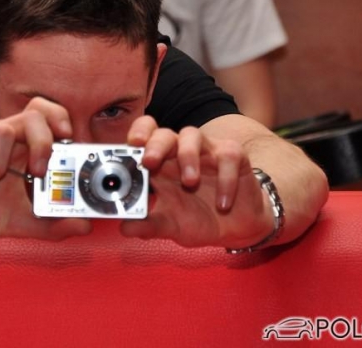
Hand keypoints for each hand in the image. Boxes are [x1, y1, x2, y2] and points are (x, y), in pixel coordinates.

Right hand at [0, 97, 91, 244]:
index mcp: (20, 148)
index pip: (48, 115)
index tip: (69, 145)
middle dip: (44, 142)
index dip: (62, 122)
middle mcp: (0, 132)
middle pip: (36, 113)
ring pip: (5, 131)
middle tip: (37, 172)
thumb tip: (85, 225)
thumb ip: (51, 223)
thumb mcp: (18, 223)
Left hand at [119, 116, 272, 248]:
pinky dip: (225, 179)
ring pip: (192, 136)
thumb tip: (124, 228)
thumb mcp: (171, 226)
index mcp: (159, 164)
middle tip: (149, 162)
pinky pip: (227, 156)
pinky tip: (223, 203)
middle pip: (163, 133)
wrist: (236, 228)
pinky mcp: (233, 156)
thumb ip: (148, 226)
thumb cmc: (198, 219)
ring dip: (188, 156)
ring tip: (189, 182)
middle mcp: (179, 152)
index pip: (143, 136)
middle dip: (154, 144)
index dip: (135, 136)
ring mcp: (206, 151)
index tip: (128, 149)